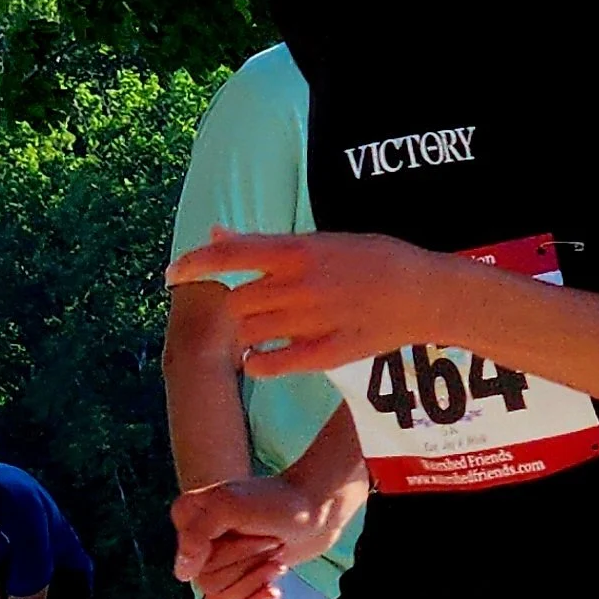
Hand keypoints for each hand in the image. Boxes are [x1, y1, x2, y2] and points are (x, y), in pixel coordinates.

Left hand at [167, 228, 454, 374]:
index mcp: (298, 251)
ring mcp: (311, 320)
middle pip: (236, 301)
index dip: (194, 264)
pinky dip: (256, 364)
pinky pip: (272, 364)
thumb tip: (217, 233)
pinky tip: (257, 360)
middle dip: (227, 308)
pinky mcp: (325, 352)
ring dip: (240, 335)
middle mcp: (298, 285)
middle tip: (232, 311)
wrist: (425, 294)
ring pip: (250, 332)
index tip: (173, 274)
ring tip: (248, 334)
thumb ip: (267, 242)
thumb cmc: (376, 259)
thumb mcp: (322, 239)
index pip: (230, 254)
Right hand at [173, 473, 347, 598]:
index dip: (223, 553)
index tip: (248, 530)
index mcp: (187, 517)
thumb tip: (181, 574)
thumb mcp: (229, 507)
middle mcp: (198, 540)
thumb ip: (197, 535)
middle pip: (207, 580)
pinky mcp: (240, 576)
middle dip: (245, 563)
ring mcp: (219, 560)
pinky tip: (274, 588)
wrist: (317, 511)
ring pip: (220, 596)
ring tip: (276, 558)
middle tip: (269, 541)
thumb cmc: (277, 502)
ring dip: (254, 579)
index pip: (190, 560)